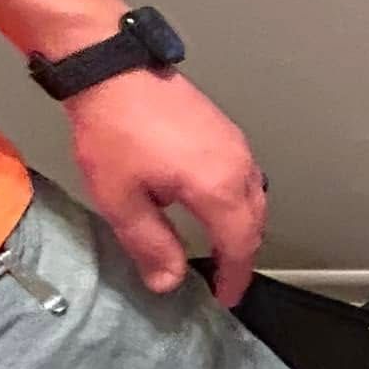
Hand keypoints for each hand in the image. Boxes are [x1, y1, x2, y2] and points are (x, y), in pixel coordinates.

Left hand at [65, 72, 266, 305]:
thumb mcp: (122, 200)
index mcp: (216, 187)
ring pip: (255, 198)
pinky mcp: (226, 131)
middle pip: (255, 223)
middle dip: (243, 256)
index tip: (226, 297)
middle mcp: (236, 165)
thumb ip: (151, 246)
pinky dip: (240, 202)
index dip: (234, 277)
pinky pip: (247, 176)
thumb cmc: (115, 129)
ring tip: (224, 248)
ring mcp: (235, 144)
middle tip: (226, 280)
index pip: (239, 245)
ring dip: (244, 228)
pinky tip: (218, 206)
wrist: (113, 71)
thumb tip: (169, 281)